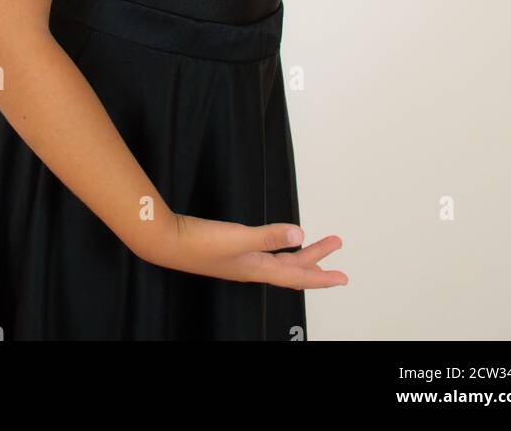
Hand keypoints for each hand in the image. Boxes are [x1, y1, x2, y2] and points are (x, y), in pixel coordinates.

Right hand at [144, 213, 348, 289]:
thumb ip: (270, 236)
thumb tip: (300, 232)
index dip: (322, 277)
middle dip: (317, 257)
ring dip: (301, 251)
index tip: (343, 278)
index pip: (297, 277)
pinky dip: (279, 247)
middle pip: (292, 267)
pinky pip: (266, 253)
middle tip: (336, 245)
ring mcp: (241, 260)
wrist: (167, 241)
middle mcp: (252, 267)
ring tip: (317, 241)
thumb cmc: (199, 244)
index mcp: (257, 269)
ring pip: (280, 259)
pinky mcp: (230, 250)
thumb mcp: (239, 238)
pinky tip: (279, 240)